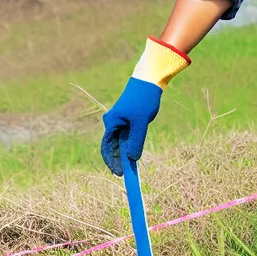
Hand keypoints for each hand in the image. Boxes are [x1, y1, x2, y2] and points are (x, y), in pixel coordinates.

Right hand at [100, 37, 188, 175]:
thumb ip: (136, 142)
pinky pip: (126, 136)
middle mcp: (112, 123)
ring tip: (132, 166)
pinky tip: (135, 153)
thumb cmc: (143, 100)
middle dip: (119, 161)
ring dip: (125, 153)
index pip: (107, 148)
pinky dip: (130, 145)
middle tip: (128, 174)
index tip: (120, 175)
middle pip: (113, 147)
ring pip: (120, 142)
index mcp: (111, 123)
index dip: (112, 163)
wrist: (149, 81)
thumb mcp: (141, 123)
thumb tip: (132, 160)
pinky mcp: (127, 119)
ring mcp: (119, 121)